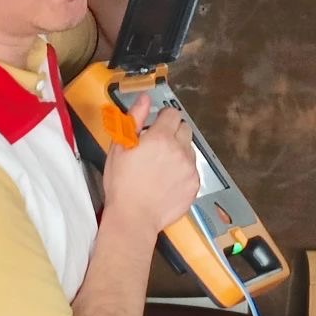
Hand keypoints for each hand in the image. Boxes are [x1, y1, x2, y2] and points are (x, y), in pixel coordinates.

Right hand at [101, 94, 199, 237]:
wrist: (133, 217)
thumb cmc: (122, 183)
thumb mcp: (120, 147)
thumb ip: (135, 118)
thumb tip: (145, 98)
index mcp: (161, 137)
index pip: (172, 114)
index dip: (162, 119)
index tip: (154, 129)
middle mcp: (180, 150)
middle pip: (184, 129)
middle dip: (173, 133)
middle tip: (157, 148)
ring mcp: (190, 168)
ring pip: (190, 149)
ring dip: (179, 152)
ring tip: (161, 167)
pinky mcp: (195, 184)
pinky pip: (193, 169)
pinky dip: (183, 171)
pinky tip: (167, 181)